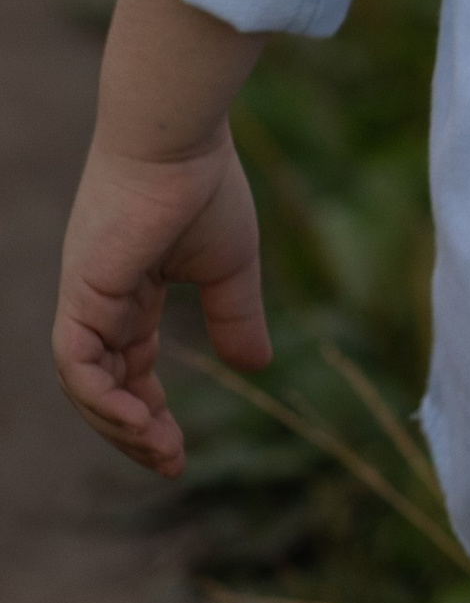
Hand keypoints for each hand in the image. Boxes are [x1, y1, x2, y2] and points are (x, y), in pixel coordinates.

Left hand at [55, 127, 269, 479]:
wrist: (180, 138)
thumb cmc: (205, 185)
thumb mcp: (230, 266)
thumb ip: (236, 316)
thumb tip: (257, 367)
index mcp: (129, 291)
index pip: (129, 367)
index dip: (149, 411)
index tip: (179, 451)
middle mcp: (99, 300)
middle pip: (104, 386)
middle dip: (135, 431)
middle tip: (172, 463)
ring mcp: (85, 299)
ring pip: (86, 385)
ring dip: (120, 426)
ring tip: (163, 452)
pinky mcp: (81, 296)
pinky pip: (78, 366)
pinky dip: (103, 401)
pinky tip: (140, 421)